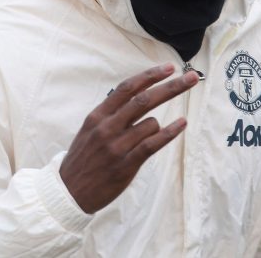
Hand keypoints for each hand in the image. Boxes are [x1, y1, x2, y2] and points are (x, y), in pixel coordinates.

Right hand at [59, 64, 197, 213]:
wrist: (68, 192)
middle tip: (192, 77)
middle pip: (144, 99)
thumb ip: (111, 114)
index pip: (127, 88)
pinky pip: (152, 144)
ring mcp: (116, 146)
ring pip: (150, 123)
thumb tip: (137, 96)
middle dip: (172, 87)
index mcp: (98, 115)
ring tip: (148, 137)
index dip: (150, 76)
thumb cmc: (84, 158)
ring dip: (158, 126)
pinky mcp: (125, 164)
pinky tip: (181, 124)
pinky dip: (169, 133)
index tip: (169, 67)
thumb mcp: (89, 130)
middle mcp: (107, 127)